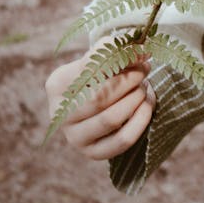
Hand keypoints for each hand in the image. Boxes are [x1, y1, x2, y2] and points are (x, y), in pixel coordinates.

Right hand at [44, 37, 155, 159]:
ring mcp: (74, 137)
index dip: (120, 59)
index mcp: (57, 84)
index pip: (90, 68)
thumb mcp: (101, 56)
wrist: (93, 99)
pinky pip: (122, 141)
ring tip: (144, 87)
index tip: (141, 52)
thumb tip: (142, 50)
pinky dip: (140, 121)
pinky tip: (147, 104)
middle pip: (100, 96)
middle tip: (145, 69)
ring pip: (110, 119)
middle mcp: (60, 114)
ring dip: (135, 99)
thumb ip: (118, 49)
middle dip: (130, 80)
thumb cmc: (98, 73)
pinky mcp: (92, 153)